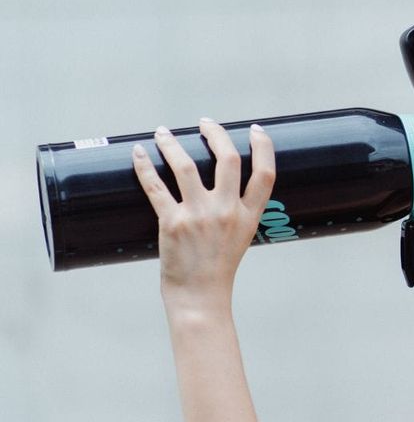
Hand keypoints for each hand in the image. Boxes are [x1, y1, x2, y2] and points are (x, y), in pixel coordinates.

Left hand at [132, 118, 275, 308]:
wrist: (200, 297)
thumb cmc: (217, 268)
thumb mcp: (239, 238)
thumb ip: (235, 211)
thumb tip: (221, 182)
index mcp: (248, 217)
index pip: (266, 174)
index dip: (263, 147)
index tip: (255, 130)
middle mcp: (226, 213)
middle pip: (227, 160)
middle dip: (215, 134)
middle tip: (204, 123)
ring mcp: (199, 217)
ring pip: (186, 166)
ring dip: (172, 144)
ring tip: (163, 133)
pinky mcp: (172, 224)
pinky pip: (155, 187)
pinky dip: (144, 166)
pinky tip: (139, 152)